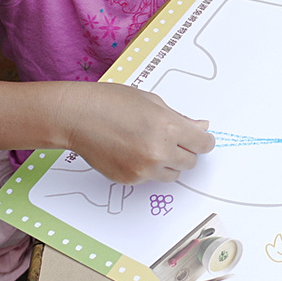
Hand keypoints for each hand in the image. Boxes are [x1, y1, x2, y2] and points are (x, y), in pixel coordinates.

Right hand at [59, 83, 213, 184]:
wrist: (77, 117)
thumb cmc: (112, 102)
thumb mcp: (152, 101)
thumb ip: (180, 118)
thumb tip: (201, 127)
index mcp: (169, 127)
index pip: (203, 144)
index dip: (204, 140)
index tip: (201, 139)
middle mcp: (159, 152)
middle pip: (191, 162)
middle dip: (186, 151)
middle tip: (171, 139)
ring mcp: (144, 169)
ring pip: (173, 174)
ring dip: (169, 163)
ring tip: (150, 144)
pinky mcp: (130, 179)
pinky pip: (151, 178)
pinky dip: (148, 168)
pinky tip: (133, 151)